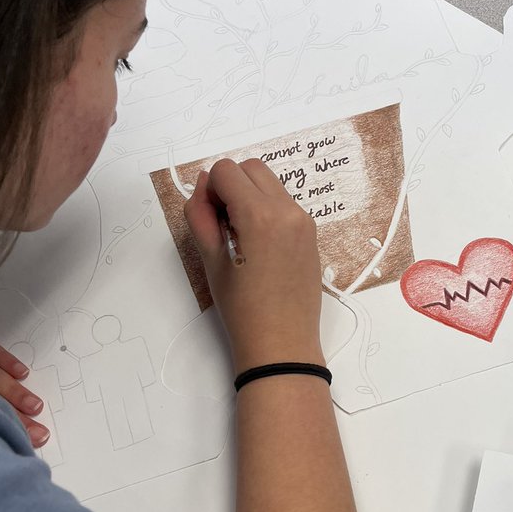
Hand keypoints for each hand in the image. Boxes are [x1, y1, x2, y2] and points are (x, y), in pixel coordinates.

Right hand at [184, 159, 324, 373]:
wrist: (282, 343)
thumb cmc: (242, 309)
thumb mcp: (211, 261)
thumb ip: (201, 215)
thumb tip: (202, 182)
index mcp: (260, 215)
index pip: (226, 170)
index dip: (210, 189)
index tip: (210, 218)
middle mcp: (287, 210)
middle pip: (251, 168)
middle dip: (231, 185)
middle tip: (222, 223)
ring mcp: (304, 220)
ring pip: (270, 182)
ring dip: (250, 195)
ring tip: (240, 235)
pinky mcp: (311, 232)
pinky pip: (284, 202)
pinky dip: (267, 208)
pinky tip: (258, 243)